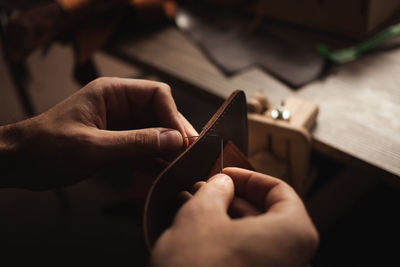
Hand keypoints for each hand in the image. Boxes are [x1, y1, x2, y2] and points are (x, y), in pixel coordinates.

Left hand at [0, 77, 196, 189]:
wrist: (19, 163)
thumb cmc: (45, 147)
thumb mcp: (92, 146)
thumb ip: (135, 142)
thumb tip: (174, 139)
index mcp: (111, 93)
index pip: (156, 94)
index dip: (173, 115)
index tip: (183, 139)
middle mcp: (118, 106)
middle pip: (159, 114)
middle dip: (174, 133)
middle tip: (188, 154)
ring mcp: (118, 126)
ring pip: (153, 133)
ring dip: (166, 149)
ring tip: (181, 166)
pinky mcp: (115, 144)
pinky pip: (141, 150)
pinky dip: (152, 161)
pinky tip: (164, 172)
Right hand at [151, 168, 318, 266]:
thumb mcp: (200, 215)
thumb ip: (215, 190)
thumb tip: (221, 183)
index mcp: (293, 235)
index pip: (280, 192)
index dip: (250, 177)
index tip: (226, 173)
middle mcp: (293, 262)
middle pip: (266, 216)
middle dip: (231, 198)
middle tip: (205, 189)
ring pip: (252, 239)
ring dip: (223, 219)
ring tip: (193, 206)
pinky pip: (244, 258)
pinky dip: (223, 242)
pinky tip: (197, 231)